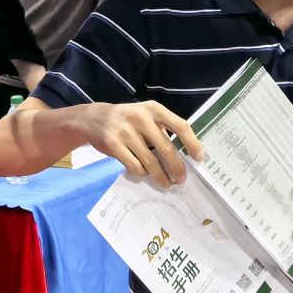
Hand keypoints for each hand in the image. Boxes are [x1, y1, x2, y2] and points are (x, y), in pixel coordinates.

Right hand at [73, 101, 202, 186]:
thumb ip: (162, 129)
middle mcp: (140, 118)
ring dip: (160, 176)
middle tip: (181, 179)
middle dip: (176, 167)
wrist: (93, 118)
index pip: (180, 125)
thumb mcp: (145, 115)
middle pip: (166, 148)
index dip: (191, 143)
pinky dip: (142, 172)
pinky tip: (144, 174)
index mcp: (153, 109)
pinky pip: (134, 165)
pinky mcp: (113, 145)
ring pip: (150, 161)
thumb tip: (184, 155)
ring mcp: (125, 131)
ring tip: (166, 184)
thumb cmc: (127, 119)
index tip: (198, 158)